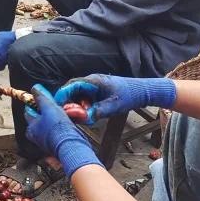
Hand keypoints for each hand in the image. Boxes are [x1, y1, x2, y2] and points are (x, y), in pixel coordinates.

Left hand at [25, 85, 100, 176]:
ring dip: (53, 119)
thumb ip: (42, 98)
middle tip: (53, 106)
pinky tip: (66, 124)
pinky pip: (55, 133)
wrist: (71, 147)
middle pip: (38, 118)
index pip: (29, 111)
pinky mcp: (55, 145)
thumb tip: (35, 88)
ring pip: (47, 125)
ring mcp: (45, 141)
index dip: (35, 102)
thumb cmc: (58, 129)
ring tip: (62, 114)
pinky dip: (59, 127)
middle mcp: (36, 135)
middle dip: (45, 111)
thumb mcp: (49, 108)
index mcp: (31, 127)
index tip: (42, 97)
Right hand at [54, 75, 176, 125]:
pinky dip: (82, 106)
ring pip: (77, 96)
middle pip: (71, 91)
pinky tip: (86, 114)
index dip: (61, 96)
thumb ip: (96, 112)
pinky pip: (84, 98)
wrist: (142, 91)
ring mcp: (93, 86)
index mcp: (92, 81)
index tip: (57, 107)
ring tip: (77, 116)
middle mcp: (90, 81)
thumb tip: (82, 119)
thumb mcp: (112, 106)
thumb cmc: (128, 96)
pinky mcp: (96, 92)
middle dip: (67, 103)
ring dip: (75, 106)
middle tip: (66, 115)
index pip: (70, 86)